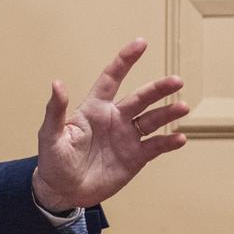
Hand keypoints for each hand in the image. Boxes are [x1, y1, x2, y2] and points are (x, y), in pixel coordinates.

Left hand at [32, 38, 189, 211]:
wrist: (63, 190)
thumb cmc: (53, 160)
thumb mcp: (50, 135)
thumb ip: (55, 110)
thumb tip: (57, 83)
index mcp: (94, 109)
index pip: (112, 78)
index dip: (125, 61)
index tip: (141, 43)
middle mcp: (114, 118)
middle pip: (140, 98)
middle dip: (158, 88)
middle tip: (176, 80)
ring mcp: (127, 137)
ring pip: (152, 120)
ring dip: (168, 113)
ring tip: (183, 107)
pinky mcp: (135, 157)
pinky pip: (156, 146)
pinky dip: (168, 142)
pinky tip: (179, 138)